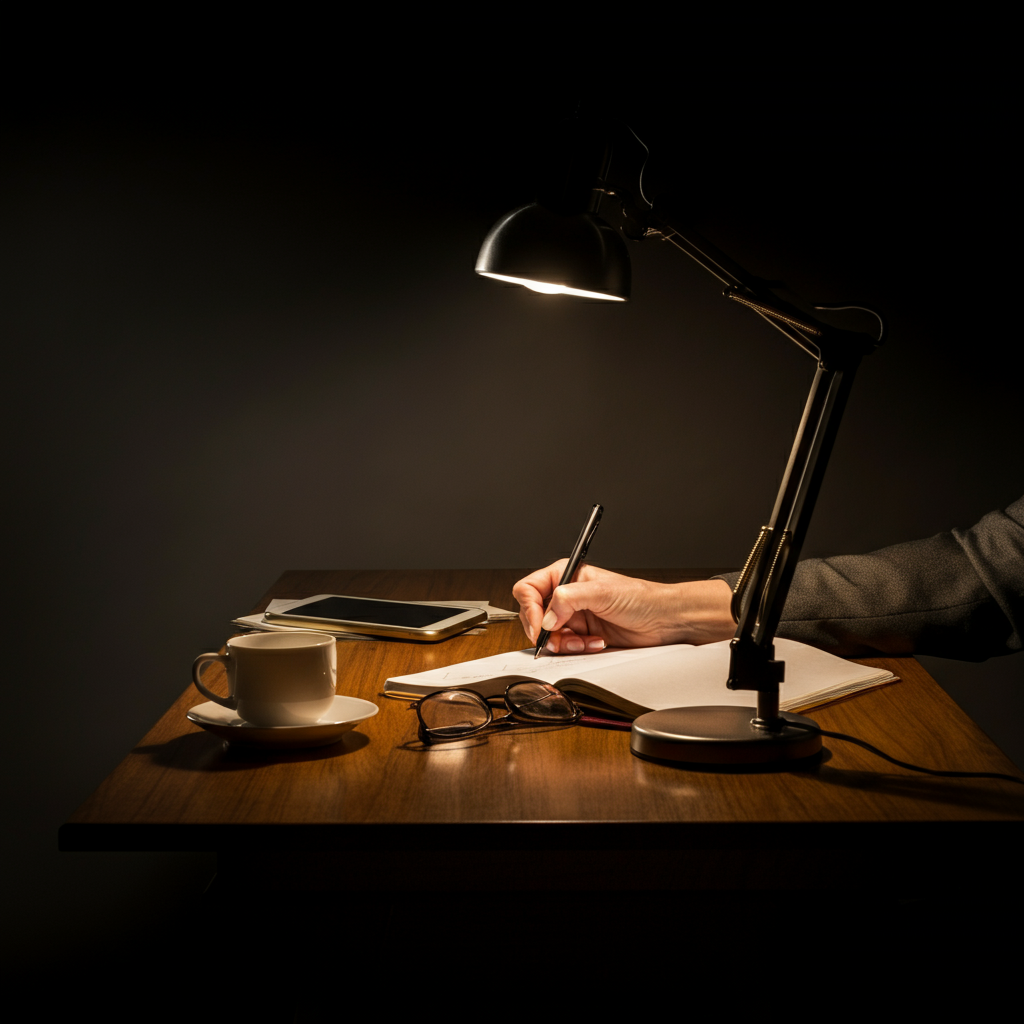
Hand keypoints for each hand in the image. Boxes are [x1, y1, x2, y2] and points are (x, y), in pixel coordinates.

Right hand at [512, 562, 735, 653]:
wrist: (663, 621)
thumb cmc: (640, 598)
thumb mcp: (603, 593)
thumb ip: (569, 599)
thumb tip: (547, 617)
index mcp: (565, 575)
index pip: (529, 589)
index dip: (530, 609)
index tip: (541, 626)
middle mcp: (566, 595)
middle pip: (534, 615)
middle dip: (546, 631)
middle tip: (558, 639)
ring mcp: (573, 616)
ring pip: (548, 635)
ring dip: (564, 643)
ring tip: (585, 641)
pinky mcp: (582, 635)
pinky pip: (565, 647)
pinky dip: (577, 649)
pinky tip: (596, 643)